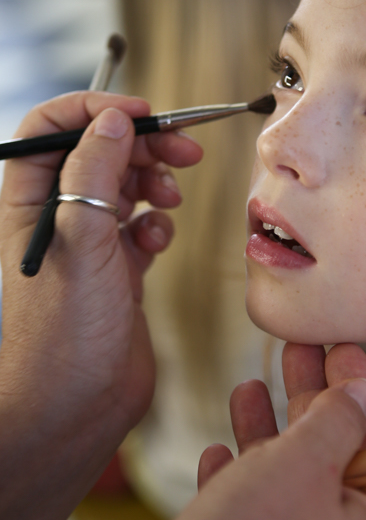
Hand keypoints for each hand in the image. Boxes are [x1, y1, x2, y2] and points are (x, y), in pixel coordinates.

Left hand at [0, 92, 201, 519]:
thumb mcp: (80, 238)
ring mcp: (89, 244)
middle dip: (141, 145)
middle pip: (99, 152)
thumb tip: (112, 120)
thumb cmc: (61, 335)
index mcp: (29, 202)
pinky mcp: (118, 271)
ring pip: (125, 187)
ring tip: (170, 199)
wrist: (73, 408)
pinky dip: (157, 225)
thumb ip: (94, 171)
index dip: (95, 111)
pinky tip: (158, 243)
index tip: (141, 114)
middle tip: (182, 150)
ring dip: (154, 183)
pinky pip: (142, 227)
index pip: (52, 128)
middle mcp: (57, 217)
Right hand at [89, 345, 365, 519]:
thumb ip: (336, 419)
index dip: (361, 391)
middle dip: (309, 397)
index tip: (341, 348)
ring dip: (265, 429)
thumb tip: (362, 389)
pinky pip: (241, 507)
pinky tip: (216, 452)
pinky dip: (231, 474)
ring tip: (248, 386)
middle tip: (296, 348)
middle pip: (330, 454)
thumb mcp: (307, 461)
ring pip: (281, 476)